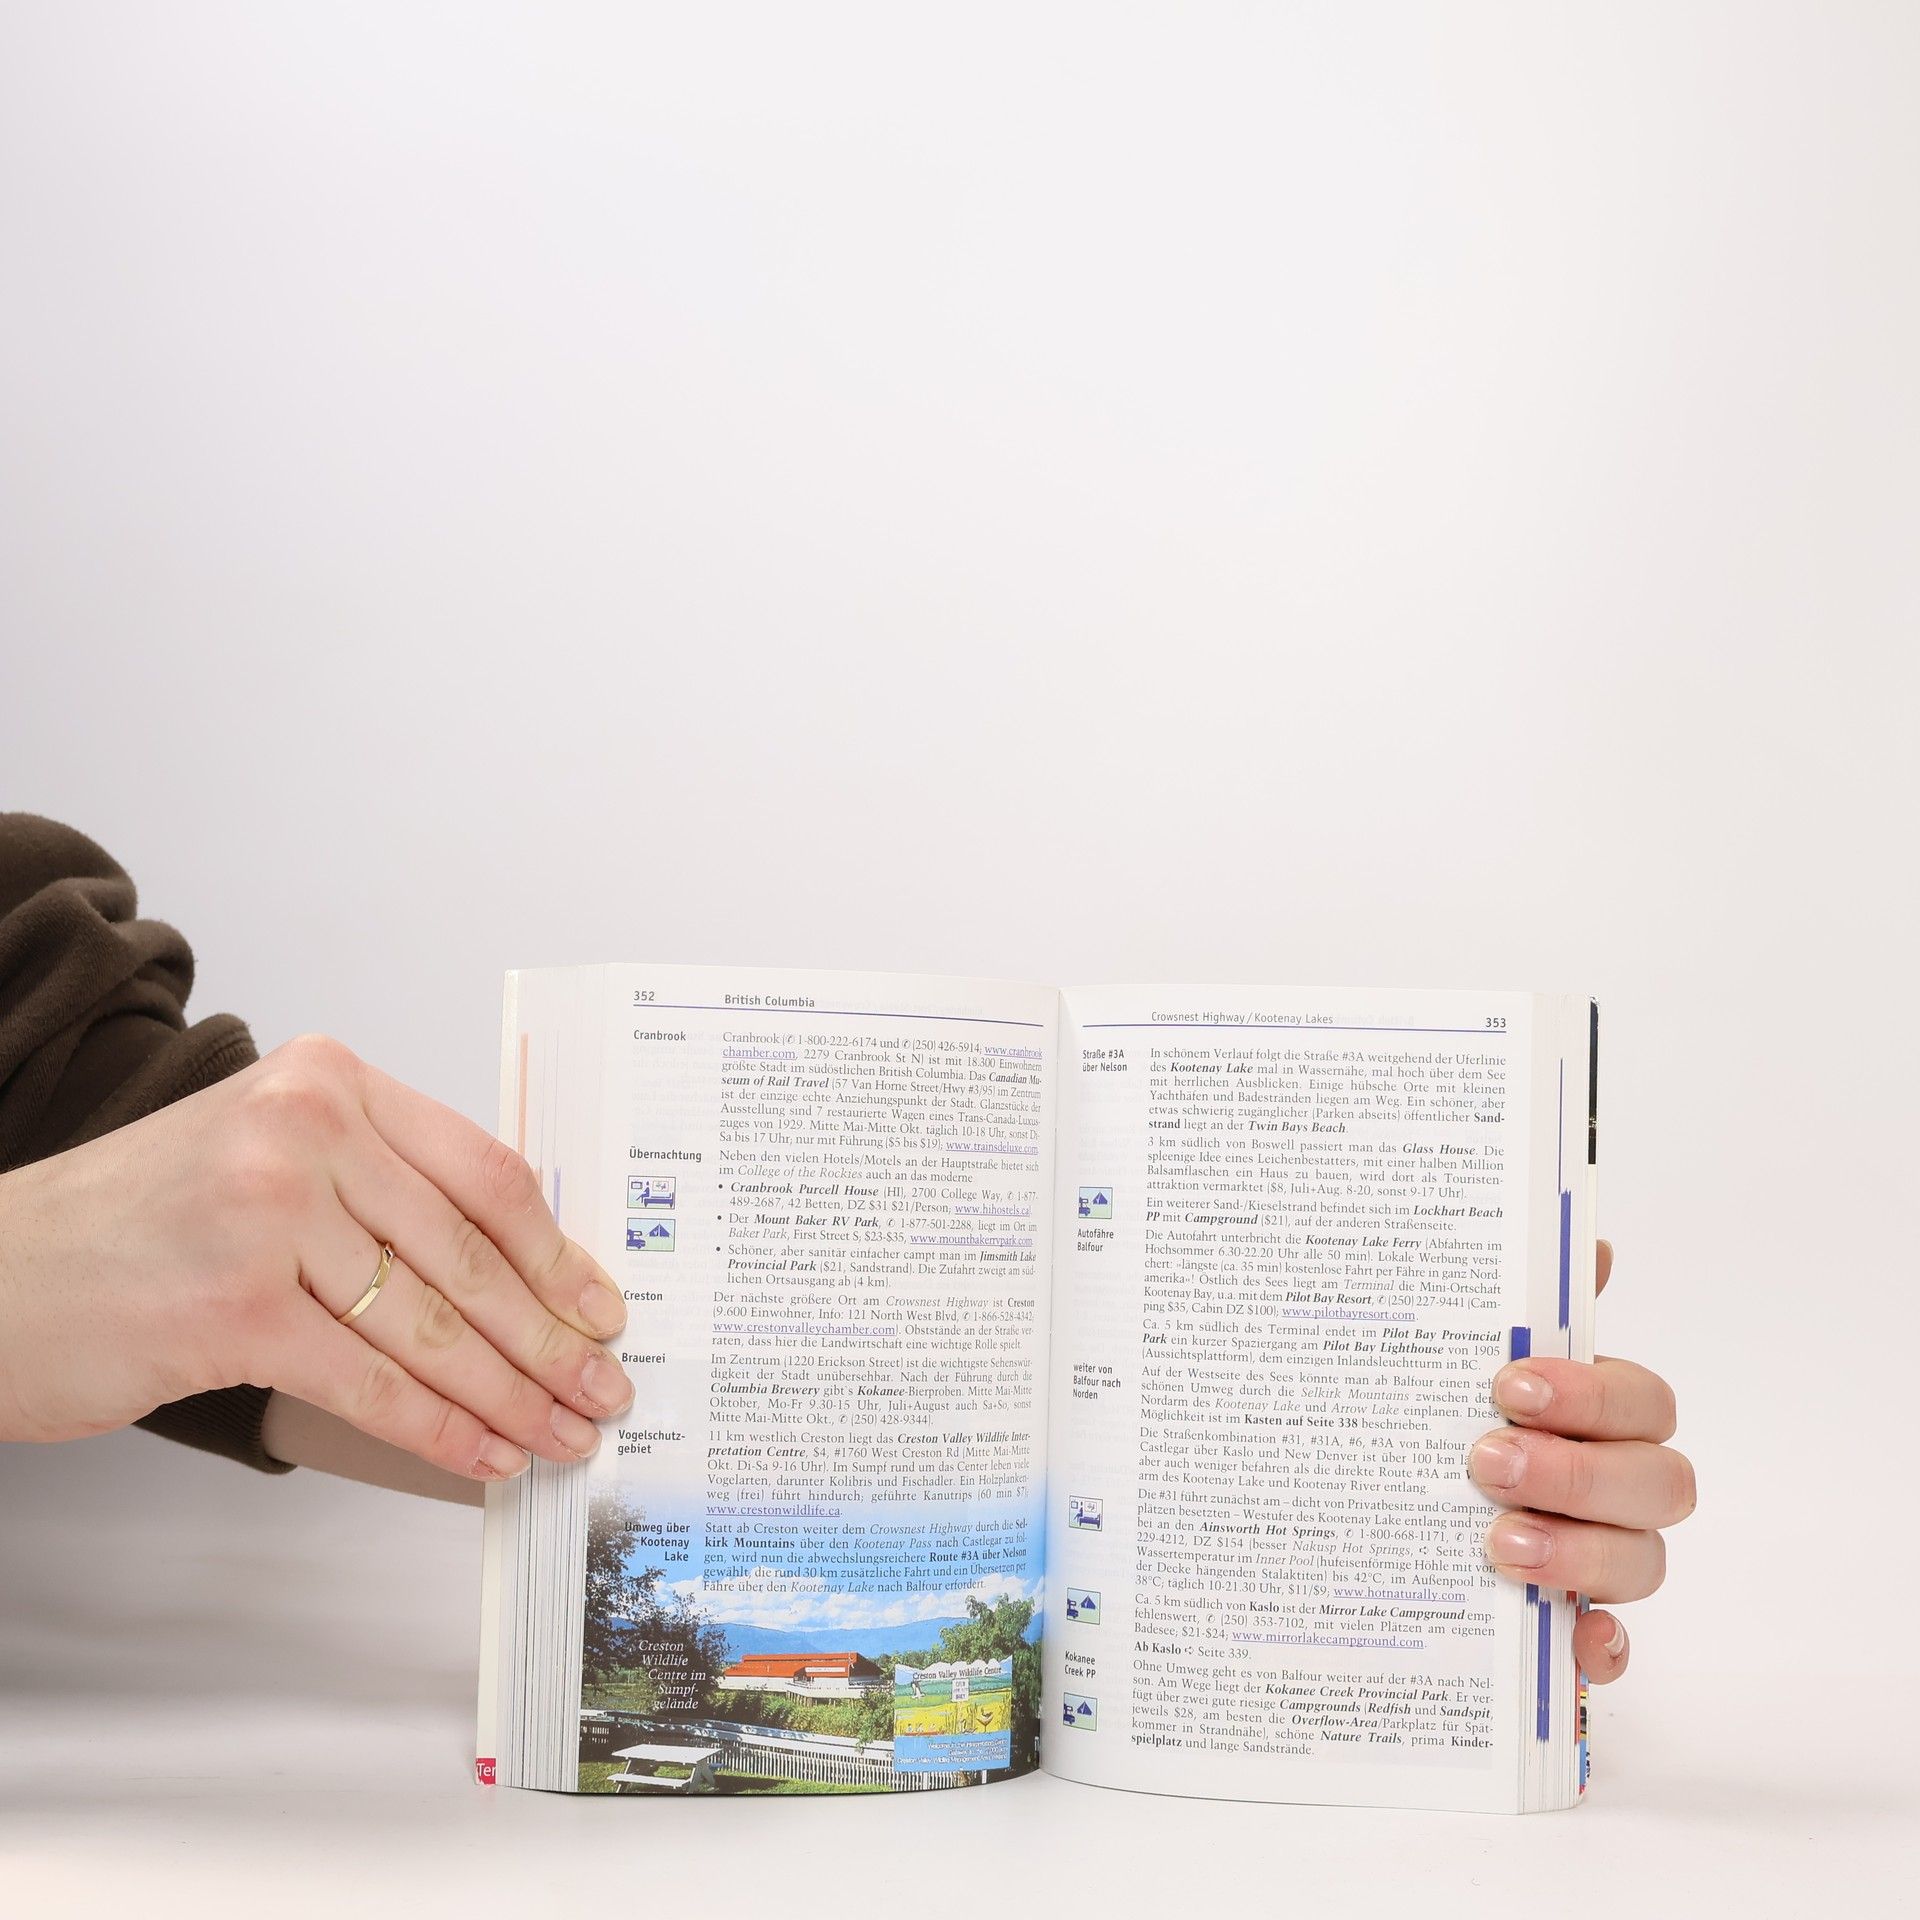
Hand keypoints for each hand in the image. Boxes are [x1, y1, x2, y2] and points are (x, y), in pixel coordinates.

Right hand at [0, 1034, 632, 1480]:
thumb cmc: (135, 1224)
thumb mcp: (265, 1155)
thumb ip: (377, 1184)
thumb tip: (514, 1271)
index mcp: (329, 1079)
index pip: (484, 1172)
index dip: (556, 1252)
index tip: (600, 1305)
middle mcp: (305, 1129)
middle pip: (469, 1253)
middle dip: (551, 1336)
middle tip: (602, 1387)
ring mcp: (269, 1214)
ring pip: (432, 1324)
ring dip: (512, 1392)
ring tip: (560, 1433)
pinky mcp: (235, 1309)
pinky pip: (374, 1382)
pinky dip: (441, 1428)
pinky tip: (486, 1454)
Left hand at [1468, 1241, 1692, 1681]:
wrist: (1354, 1516)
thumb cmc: (1428, 1420)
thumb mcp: (1445, 1356)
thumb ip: (1512, 1306)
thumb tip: (1585, 1243)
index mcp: (1593, 1415)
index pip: (1642, 1400)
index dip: (1591, 1394)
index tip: (1508, 1385)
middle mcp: (1612, 1486)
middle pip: (1659, 1481)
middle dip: (1578, 1470)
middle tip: (1487, 1462)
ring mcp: (1600, 1561)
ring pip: (1646, 1561)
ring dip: (1582, 1551)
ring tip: (1498, 1542)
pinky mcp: (1570, 1629)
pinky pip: (1614, 1651)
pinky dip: (1599, 1648)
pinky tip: (1567, 1639)